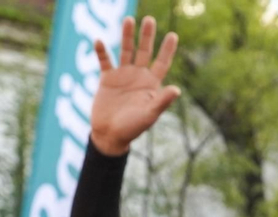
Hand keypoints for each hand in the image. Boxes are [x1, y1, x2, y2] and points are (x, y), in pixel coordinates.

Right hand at [90, 16, 180, 156]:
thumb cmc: (132, 128)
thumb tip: (177, 89)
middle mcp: (138, 76)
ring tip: (128, 19)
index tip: (173, 35)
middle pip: (144, 51)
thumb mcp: (149, 115)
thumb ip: (161, 101)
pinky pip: (105, 61)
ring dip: (126, 36)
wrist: (110, 135)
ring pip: (126, 50)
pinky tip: (99, 41)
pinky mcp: (107, 79)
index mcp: (151, 85)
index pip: (162, 63)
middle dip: (147, 36)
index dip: (167, 50)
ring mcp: (122, 76)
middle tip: (149, 20)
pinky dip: (102, 51)